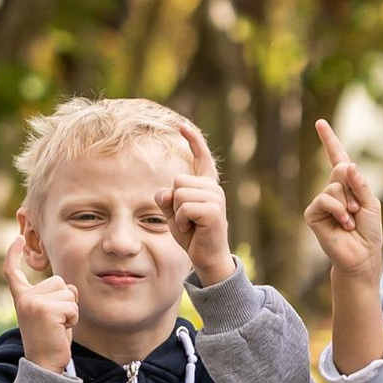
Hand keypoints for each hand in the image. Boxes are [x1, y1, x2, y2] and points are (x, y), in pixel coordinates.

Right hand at [3, 229, 79, 374]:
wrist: (44, 366)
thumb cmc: (50, 341)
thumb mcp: (50, 314)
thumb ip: (55, 297)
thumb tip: (70, 288)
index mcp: (21, 298)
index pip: (13, 272)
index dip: (14, 254)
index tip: (17, 239)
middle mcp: (24, 297)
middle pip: (59, 281)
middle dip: (66, 301)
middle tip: (56, 323)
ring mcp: (32, 302)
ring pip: (68, 292)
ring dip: (70, 311)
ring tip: (58, 327)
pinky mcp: (45, 310)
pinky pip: (72, 306)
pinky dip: (73, 319)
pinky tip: (61, 331)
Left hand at [158, 118, 234, 285]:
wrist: (206, 257)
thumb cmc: (191, 234)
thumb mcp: (173, 213)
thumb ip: (167, 198)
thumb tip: (166, 192)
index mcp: (205, 185)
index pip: (201, 158)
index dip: (193, 140)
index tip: (183, 125)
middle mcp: (213, 188)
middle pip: (178, 181)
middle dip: (174, 201)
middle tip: (186, 219)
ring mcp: (216, 198)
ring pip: (179, 193)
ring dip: (178, 213)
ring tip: (190, 224)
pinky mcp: (214, 211)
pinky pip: (185, 207)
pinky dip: (182, 221)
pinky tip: (193, 228)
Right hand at [305, 119, 382, 279]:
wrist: (361, 256)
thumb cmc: (368, 231)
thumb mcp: (371, 203)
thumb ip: (359, 184)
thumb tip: (346, 164)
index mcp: (347, 185)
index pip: (337, 158)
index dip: (329, 140)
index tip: (320, 123)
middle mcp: (332, 191)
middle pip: (340, 172)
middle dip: (354, 190)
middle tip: (358, 210)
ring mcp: (321, 202)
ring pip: (333, 187)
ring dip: (348, 204)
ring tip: (351, 220)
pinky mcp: (313, 214)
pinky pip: (325, 200)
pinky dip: (338, 211)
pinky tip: (344, 225)